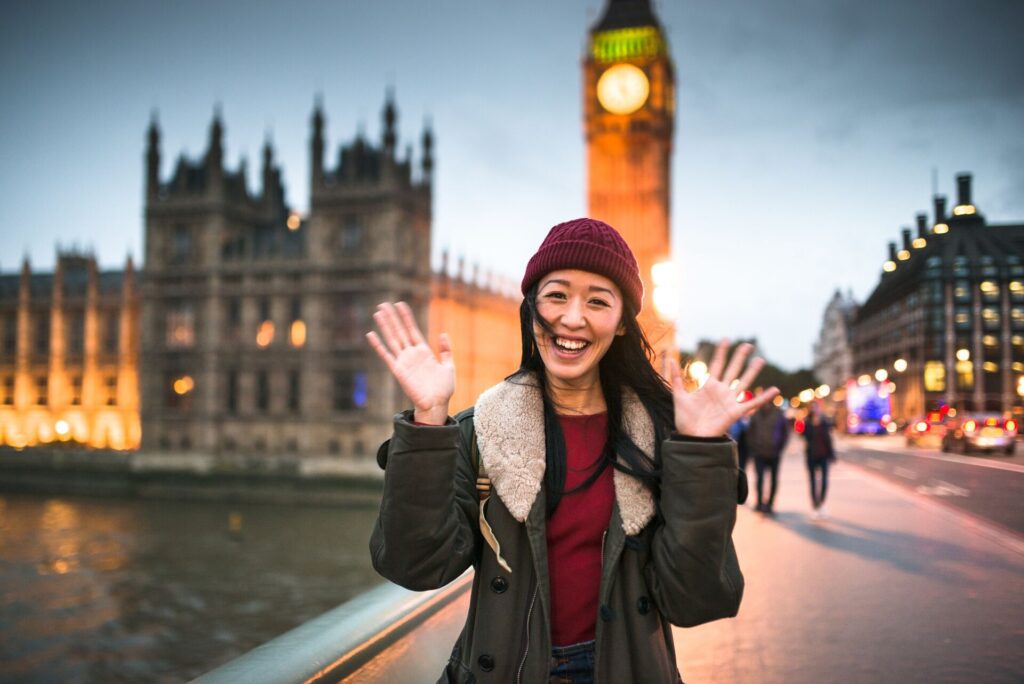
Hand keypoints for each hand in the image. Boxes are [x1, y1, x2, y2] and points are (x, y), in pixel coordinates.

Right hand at [366, 302, 454, 424]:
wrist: (437, 404)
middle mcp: (411, 354)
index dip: (406, 317)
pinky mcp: (398, 371)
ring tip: (378, 313)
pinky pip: (386, 355)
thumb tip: (442, 333)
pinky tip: (370, 334)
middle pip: (399, 331)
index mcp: (423, 352)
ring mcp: (404, 361)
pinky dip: (378, 345)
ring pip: (392, 339)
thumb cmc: (443, 388)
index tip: (400, 304)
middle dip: (392, 317)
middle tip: (383, 304)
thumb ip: (445, 350)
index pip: (412, 330)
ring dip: (385, 326)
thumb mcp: (449, 366)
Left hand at [665, 340, 779, 437]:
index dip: (721, 352)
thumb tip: (670, 358)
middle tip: (747, 344)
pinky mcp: (735, 412)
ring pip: (744, 382)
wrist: (691, 437)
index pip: (717, 364)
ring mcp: (729, 400)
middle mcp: (722, 390)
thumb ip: (676, 378)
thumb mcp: (678, 396)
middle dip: (740, 357)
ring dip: (752, 371)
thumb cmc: (685, 419)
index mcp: (709, 385)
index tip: (725, 339)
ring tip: (760, 360)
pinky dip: (764, 398)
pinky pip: (752, 404)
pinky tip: (774, 390)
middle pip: (733, 369)